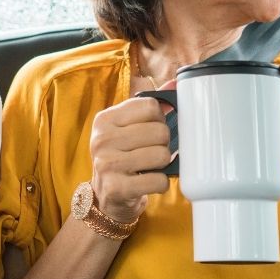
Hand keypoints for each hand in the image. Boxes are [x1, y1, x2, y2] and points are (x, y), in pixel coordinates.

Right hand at [88, 91, 173, 222]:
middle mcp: (102, 139)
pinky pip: (159, 181)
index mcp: (105, 119)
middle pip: (160, 131)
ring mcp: (107, 164)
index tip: (151, 129)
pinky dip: (160, 183)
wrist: (105, 196)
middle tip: (151, 152)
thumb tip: (177, 82)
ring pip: (162, 156)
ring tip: (150, 166)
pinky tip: (148, 182)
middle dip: (164, 144)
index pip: (151, 106)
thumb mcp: (127, 128)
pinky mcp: (117, 188)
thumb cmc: (121, 156)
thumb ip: (149, 106)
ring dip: (163, 164)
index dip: (160, 118)